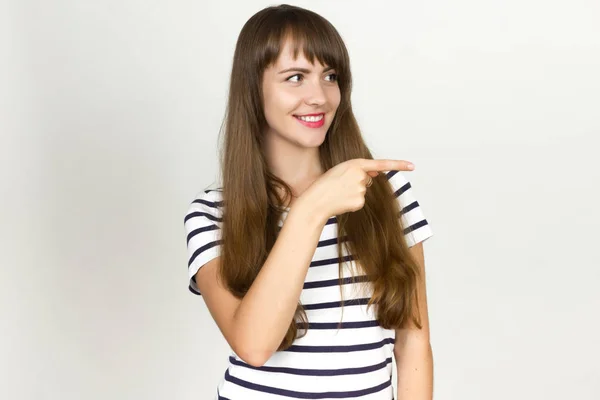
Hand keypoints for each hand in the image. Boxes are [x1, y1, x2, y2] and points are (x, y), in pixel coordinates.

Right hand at [299, 158, 414, 219]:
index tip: (412, 166)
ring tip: (338, 193)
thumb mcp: (341, 170)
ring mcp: (361, 190)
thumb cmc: (325, 184)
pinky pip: (360, 201)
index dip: (398, 165)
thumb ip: (359, 170)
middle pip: (368, 180)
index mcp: (355, 164)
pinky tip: (342, 201)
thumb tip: (376, 175)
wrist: (315, 201)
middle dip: (358, 182)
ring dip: (353, 193)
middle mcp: (360, 175)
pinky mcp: (359, 202)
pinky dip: (352, 202)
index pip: (381, 164)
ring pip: (363, 191)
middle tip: (340, 185)